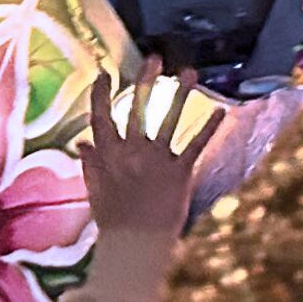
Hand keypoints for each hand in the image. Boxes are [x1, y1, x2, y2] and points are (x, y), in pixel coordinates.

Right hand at [77, 70, 210, 247]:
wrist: (135, 244)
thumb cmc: (114, 218)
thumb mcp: (95, 188)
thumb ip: (91, 162)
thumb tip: (83, 141)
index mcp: (108, 155)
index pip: (101, 117)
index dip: (103, 94)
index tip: (107, 72)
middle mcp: (131, 152)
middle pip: (137, 109)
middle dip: (145, 82)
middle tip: (154, 57)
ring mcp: (156, 160)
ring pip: (168, 120)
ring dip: (180, 95)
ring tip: (190, 72)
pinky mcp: (179, 171)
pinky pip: (195, 145)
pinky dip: (208, 128)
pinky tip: (220, 110)